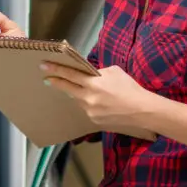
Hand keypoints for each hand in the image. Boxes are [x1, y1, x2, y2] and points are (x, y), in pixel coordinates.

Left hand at [41, 62, 158, 138]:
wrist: (142, 110)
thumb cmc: (130, 88)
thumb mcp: (114, 72)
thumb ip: (98, 72)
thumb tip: (88, 73)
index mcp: (94, 83)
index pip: (70, 74)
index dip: (56, 69)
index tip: (44, 66)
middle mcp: (88, 98)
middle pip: (67, 88)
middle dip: (56, 82)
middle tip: (47, 78)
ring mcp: (90, 111)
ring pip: (78, 99)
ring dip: (79, 94)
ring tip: (90, 91)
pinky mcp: (93, 120)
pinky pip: (86, 109)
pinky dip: (89, 104)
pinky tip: (100, 103)